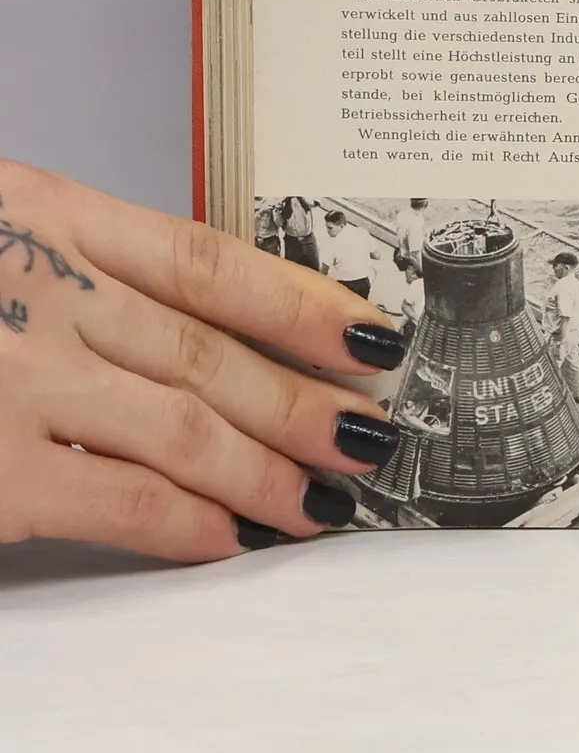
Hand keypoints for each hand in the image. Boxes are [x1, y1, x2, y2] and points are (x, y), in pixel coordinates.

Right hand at [0, 163, 409, 562]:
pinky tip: (234, 537)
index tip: (370, 337)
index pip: (208, 261)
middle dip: (304, 403)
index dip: (305, 305)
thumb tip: (184, 327)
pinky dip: (189, 522)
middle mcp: (41, 289)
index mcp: (45, 215)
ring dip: (268, 471)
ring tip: (323, 500)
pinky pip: (122, 498)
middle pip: (210, 351)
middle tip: (369, 436)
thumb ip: (73, 273)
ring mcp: (15, 378)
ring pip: (186, 427)